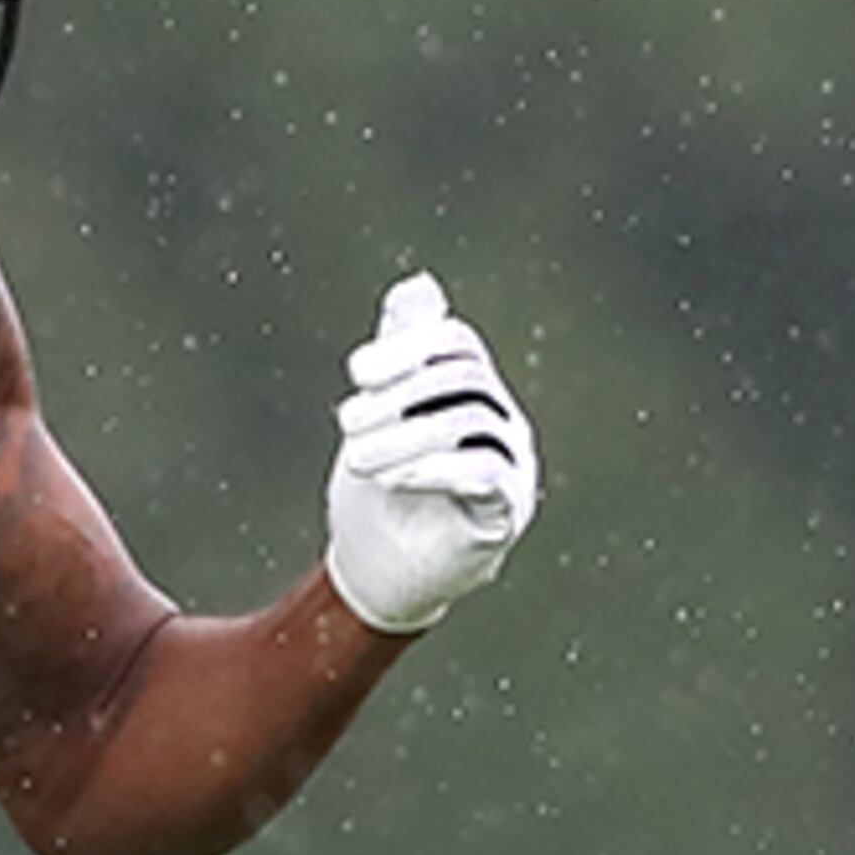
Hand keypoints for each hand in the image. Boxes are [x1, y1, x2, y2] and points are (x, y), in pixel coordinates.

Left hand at [323, 271, 540, 633]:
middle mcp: (499, 420)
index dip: (408, 346)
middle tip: (345, 422)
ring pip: (471, 422)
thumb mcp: (378, 417)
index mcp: (468, 392)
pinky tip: (390, 478)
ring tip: (354, 460)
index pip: (456, 342)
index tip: (356, 371)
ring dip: (403, 435)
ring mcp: (510, 464)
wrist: (378, 571)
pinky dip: (434, 469)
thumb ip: (398, 355)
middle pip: (465, 377)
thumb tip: (417, 283)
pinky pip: (486, 474)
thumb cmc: (377, 491)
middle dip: (399, 393)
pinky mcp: (505, 511)